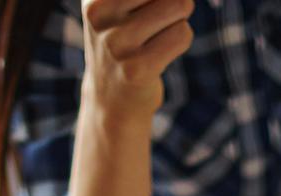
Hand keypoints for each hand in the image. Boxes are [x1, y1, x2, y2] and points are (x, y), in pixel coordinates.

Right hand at [82, 0, 193, 119]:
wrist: (111, 100)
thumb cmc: (124, 42)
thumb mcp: (120, 6)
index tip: (153, 9)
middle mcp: (98, 14)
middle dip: (175, 0)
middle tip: (160, 19)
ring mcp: (116, 43)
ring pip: (179, 5)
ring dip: (179, 20)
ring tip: (158, 35)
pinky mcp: (136, 68)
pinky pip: (182, 35)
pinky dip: (181, 40)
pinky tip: (161, 53)